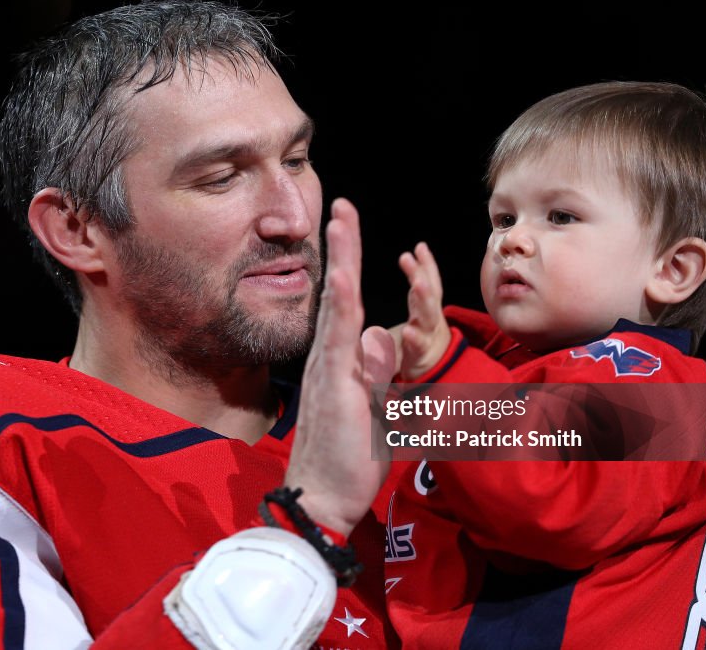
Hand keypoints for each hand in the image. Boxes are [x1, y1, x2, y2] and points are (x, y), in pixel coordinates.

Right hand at [284, 198, 395, 536]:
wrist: (324, 498)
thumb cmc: (348, 459)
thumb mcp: (377, 410)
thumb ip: (379, 375)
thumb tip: (381, 338)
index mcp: (342, 362)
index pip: (349, 305)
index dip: (350, 265)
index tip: (349, 229)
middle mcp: (330, 358)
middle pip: (339, 294)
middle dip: (342, 248)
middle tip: (341, 207)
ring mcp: (328, 371)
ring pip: (337, 307)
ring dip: (340, 263)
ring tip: (340, 223)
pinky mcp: (332, 388)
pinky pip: (336, 341)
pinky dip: (338, 307)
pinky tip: (340, 279)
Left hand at [397, 242, 450, 380]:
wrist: (436, 368)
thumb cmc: (424, 331)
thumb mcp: (422, 303)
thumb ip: (421, 277)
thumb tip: (418, 247)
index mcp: (427, 304)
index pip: (430, 280)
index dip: (427, 264)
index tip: (419, 247)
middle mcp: (430, 317)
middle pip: (429, 294)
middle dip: (422, 274)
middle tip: (409, 258)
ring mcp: (428, 335)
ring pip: (428, 316)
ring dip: (424, 298)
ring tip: (417, 283)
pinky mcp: (420, 354)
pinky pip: (418, 345)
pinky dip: (414, 338)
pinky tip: (408, 330)